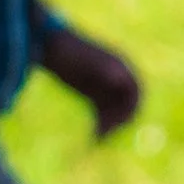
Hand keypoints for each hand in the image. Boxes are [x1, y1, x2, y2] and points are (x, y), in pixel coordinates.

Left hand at [40, 22, 142, 137]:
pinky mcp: (92, 93)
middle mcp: (118, 76)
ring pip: (115, 111)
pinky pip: (102, 112)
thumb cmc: (67, 51)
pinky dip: (100, 124)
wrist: (47, 45)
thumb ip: (104, 69)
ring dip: (109, 125)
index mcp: (121, 65)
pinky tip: (92, 136)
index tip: (120, 124)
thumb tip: (122, 79)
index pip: (136, 91)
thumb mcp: (86, 61)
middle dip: (119, 120)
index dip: (131, 108)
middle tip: (106, 135)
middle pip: (127, 103)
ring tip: (96, 138)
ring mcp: (105, 85)